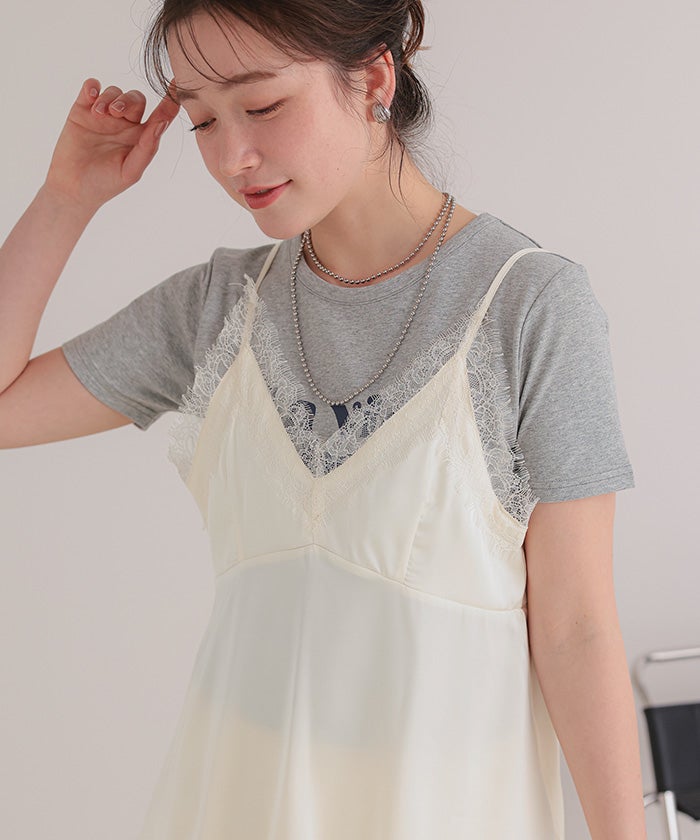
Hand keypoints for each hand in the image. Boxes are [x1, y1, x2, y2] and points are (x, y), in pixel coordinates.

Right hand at [43, 78, 180, 211]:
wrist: (72, 188)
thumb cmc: (106, 184)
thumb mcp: (131, 171)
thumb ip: (148, 148)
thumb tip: (162, 124)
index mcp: (141, 138)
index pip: (160, 116)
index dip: (171, 101)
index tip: (177, 84)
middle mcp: (125, 124)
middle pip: (135, 99)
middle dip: (128, 101)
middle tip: (116, 113)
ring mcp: (104, 115)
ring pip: (114, 92)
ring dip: (109, 98)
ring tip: (99, 114)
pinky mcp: (82, 110)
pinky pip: (91, 87)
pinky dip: (92, 86)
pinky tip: (90, 96)